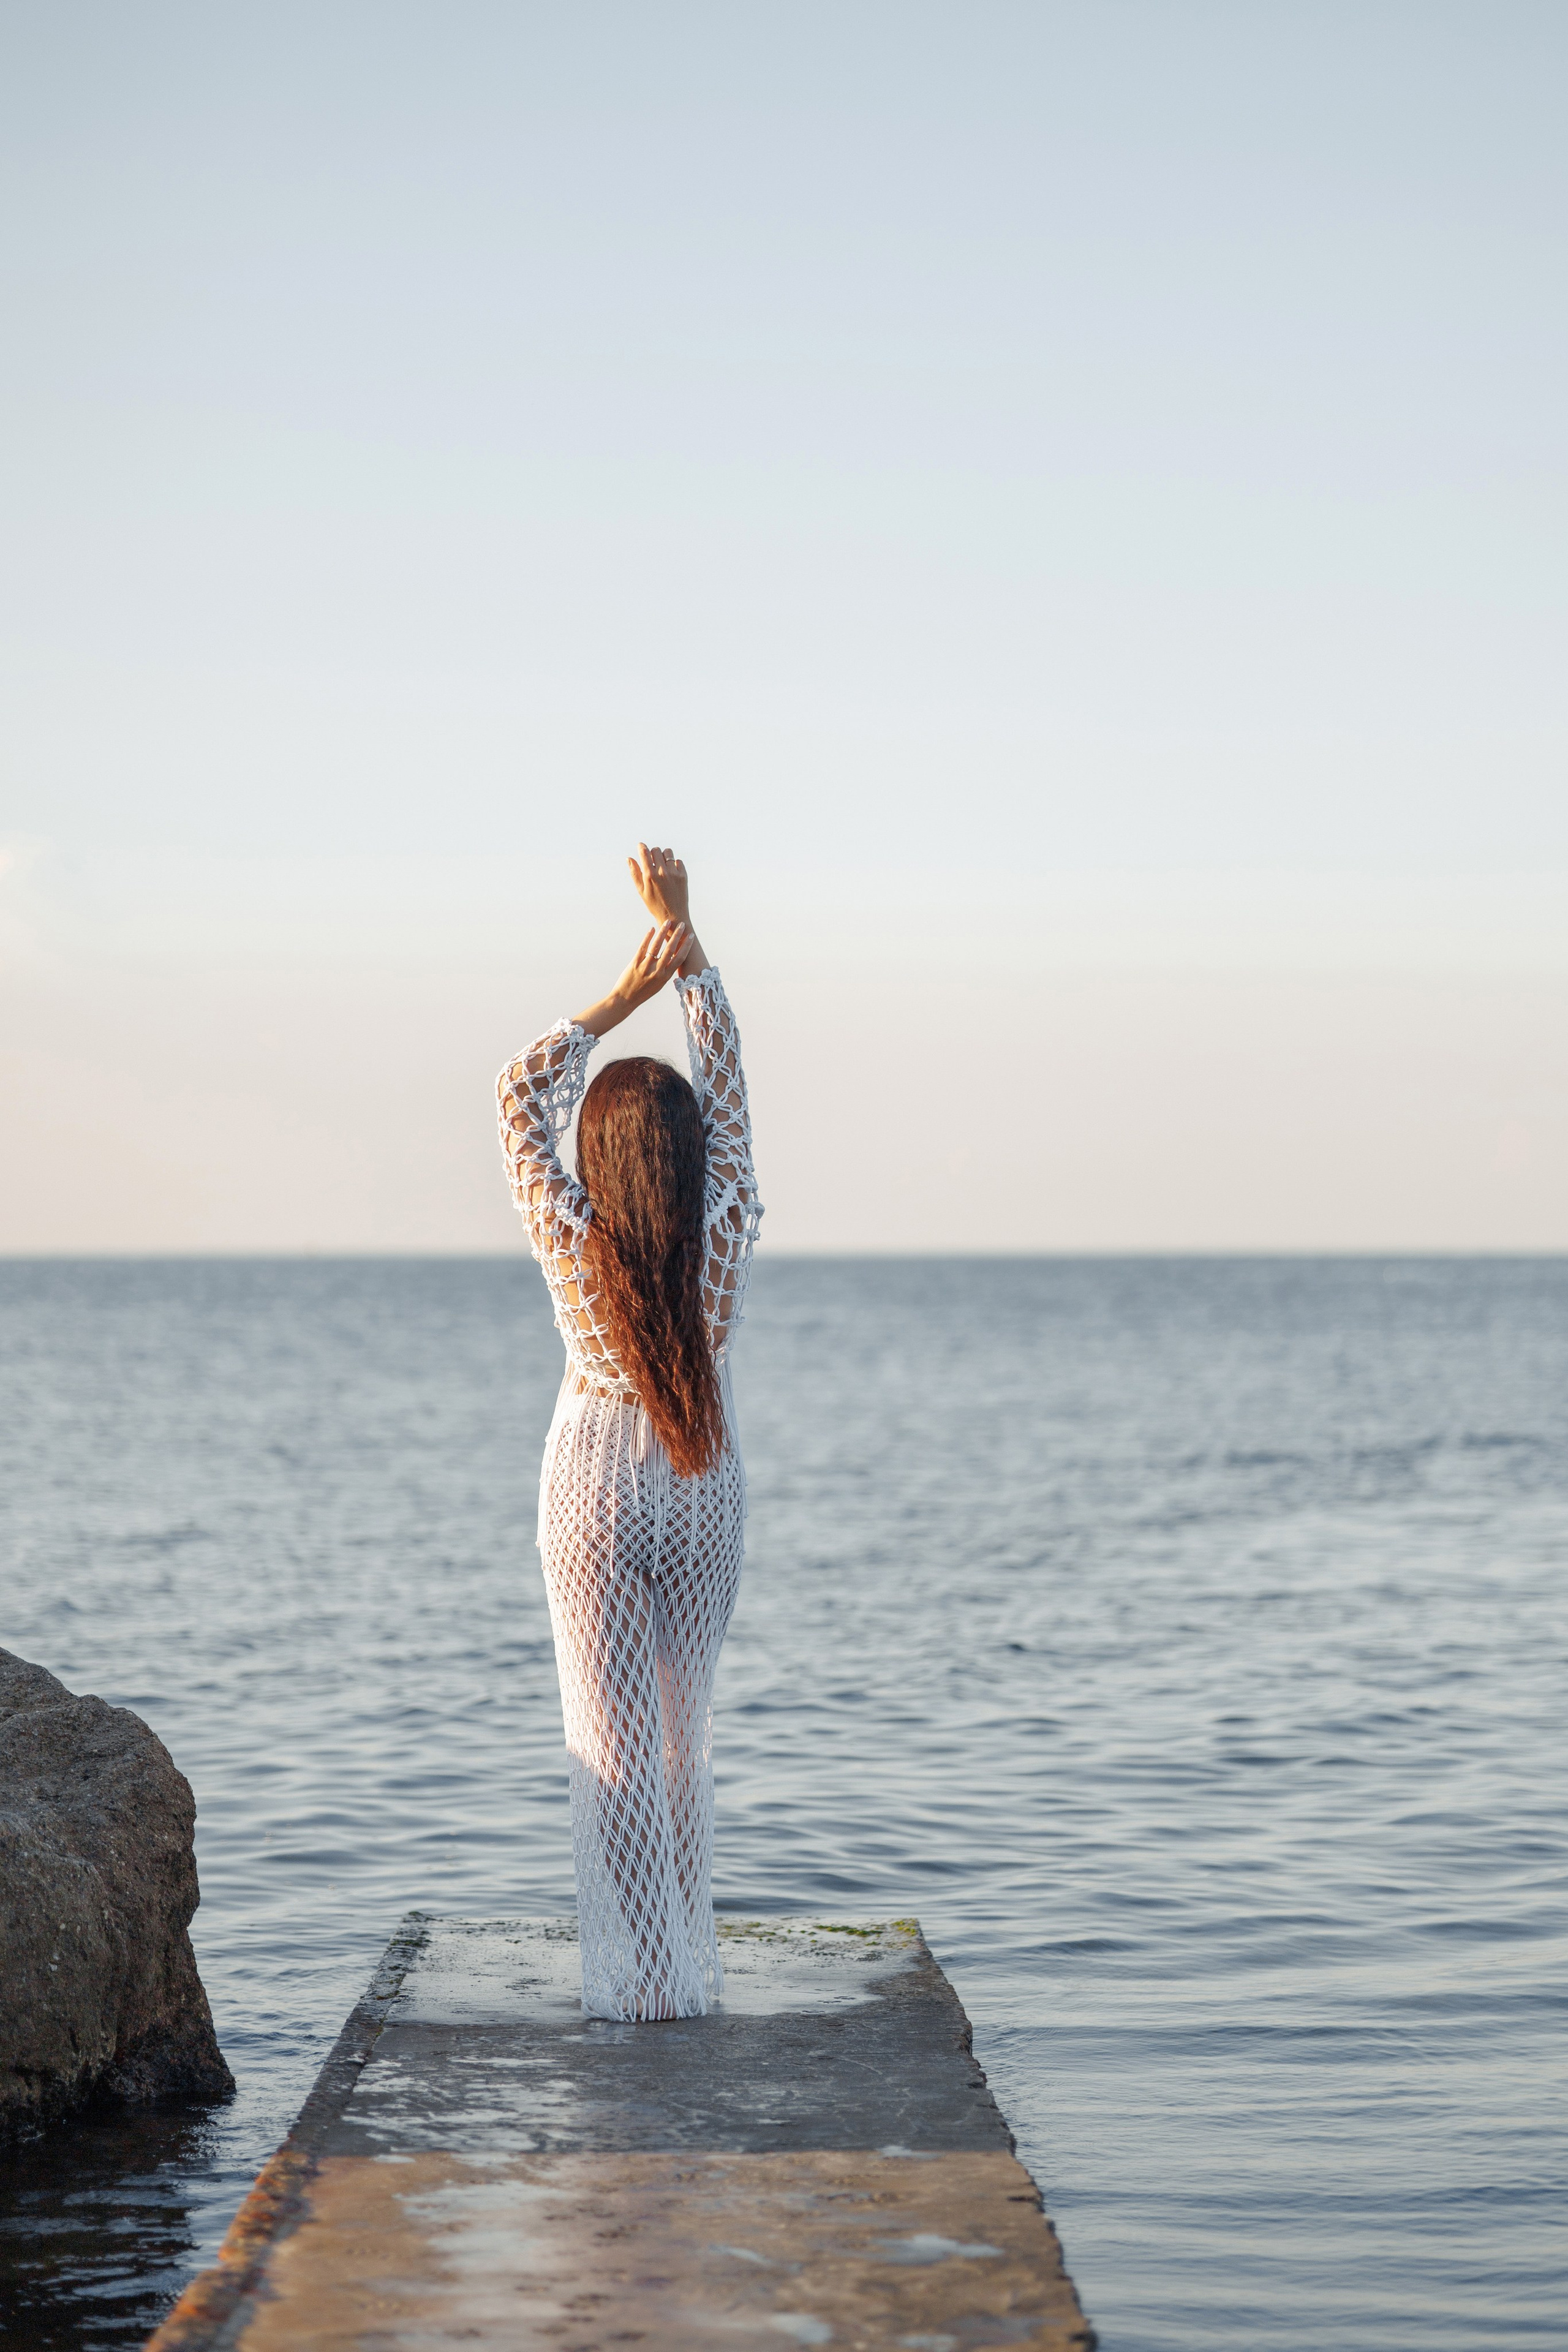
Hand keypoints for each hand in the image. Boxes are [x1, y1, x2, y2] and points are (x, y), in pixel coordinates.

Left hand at [572, 919, 689, 1036]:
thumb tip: (672, 959)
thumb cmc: (644, 992)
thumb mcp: (659, 984)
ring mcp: (646, 967)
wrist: (626, 999)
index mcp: (665, 977)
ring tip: (667, 922)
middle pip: (670, 950)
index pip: (679, 958)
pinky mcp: (635, 963)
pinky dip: (647, 937)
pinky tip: (651, 929)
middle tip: (682, 925)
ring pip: (656, 946)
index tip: (691, 936)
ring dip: (663, 933)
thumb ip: (665, 972)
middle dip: (677, 936)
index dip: (686, 946)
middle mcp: (657, 971)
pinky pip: (643, 948)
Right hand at [628, 843, 690, 927]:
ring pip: (668, 853)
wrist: (674, 916)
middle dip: (653, 853)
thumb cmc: (655, 904)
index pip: (645, 852)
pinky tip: (671, 873)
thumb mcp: (641, 890)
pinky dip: (674, 864)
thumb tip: (629, 858)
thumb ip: (635, 873)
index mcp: (650, 876)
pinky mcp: (683, 875)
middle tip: (652, 861)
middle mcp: (662, 872)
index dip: (641, 847)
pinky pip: (678, 861)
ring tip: (662, 865)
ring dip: (664, 856)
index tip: (641, 846)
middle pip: (656, 850)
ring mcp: (674, 873)